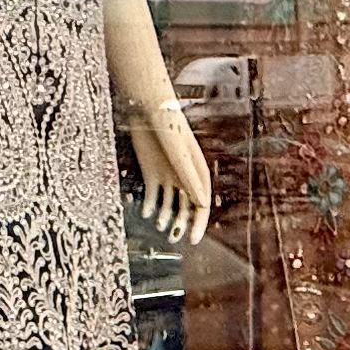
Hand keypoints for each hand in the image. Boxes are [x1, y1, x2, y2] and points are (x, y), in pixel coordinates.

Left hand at [126, 92, 212, 247]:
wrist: (147, 110)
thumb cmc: (168, 129)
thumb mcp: (179, 155)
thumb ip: (189, 179)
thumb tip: (203, 204)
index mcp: (197, 172)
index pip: (201, 203)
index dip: (198, 222)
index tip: (192, 239)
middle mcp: (184, 177)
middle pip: (186, 207)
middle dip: (182, 224)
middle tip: (175, 239)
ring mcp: (167, 175)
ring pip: (169, 204)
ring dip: (166, 217)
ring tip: (160, 227)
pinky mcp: (151, 172)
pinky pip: (152, 196)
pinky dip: (150, 206)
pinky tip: (146, 213)